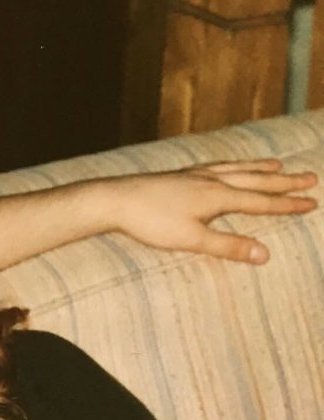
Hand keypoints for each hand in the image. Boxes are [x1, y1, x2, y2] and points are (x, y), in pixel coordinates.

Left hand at [107, 160, 316, 263]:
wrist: (116, 199)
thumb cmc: (151, 222)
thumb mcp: (191, 239)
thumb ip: (228, 247)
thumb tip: (264, 255)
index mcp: (219, 197)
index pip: (262, 202)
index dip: (288, 204)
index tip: (313, 203)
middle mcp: (212, 180)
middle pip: (256, 180)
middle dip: (285, 181)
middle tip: (311, 178)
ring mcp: (195, 175)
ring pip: (236, 169)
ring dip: (260, 168)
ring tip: (277, 165)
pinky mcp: (180, 175)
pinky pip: (216, 165)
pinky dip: (231, 164)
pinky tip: (227, 167)